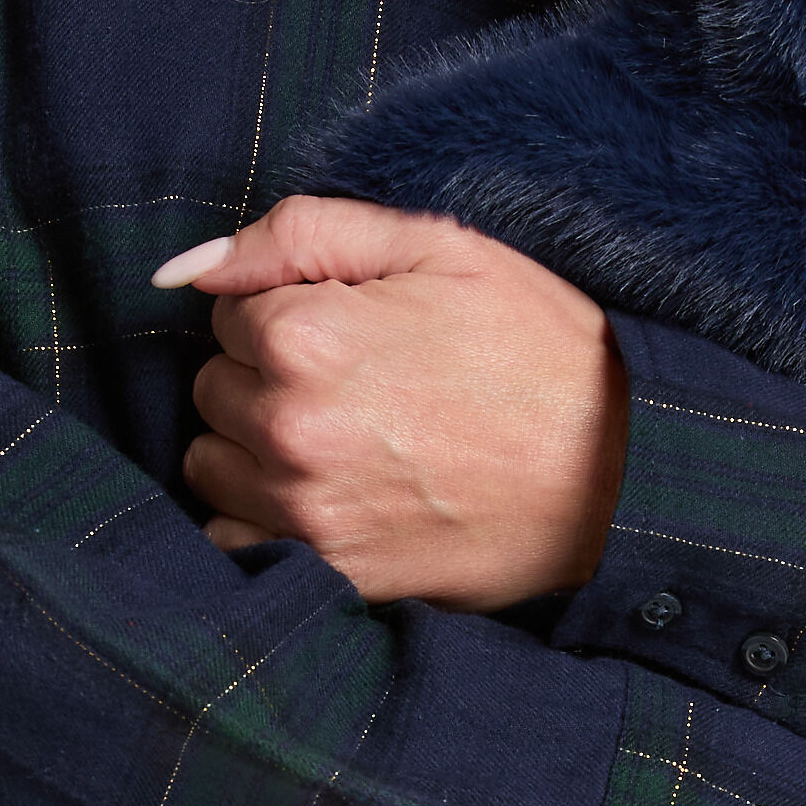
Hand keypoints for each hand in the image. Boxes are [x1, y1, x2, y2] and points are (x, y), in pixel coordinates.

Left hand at [154, 197, 628, 609]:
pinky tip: (324, 498)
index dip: (292, 311)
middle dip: (268, 377)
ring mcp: (303, 508)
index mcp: (304, 334)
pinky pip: (232, 540)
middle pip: (214, 386)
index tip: (357, 327)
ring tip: (345, 439)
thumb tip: (182, 271)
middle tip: (360, 383)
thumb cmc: (537, 346)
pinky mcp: (328, 571)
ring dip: (254, 448)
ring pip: (211, 462)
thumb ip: (299, 234)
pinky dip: (261, 520)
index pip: (229, 313)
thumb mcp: (437, 247)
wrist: (622, 472)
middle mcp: (287, 426)